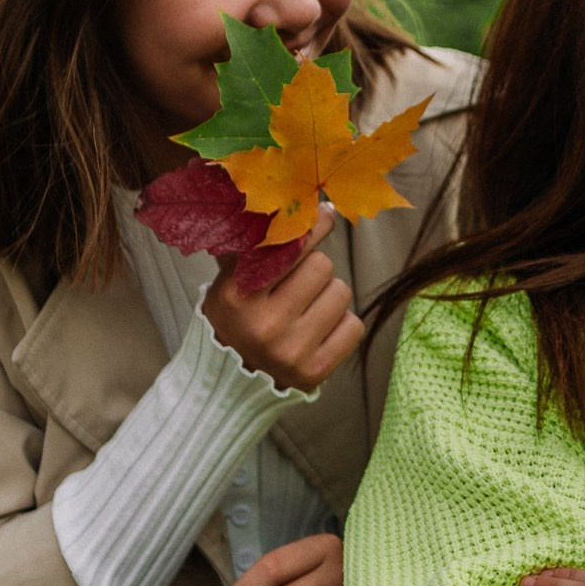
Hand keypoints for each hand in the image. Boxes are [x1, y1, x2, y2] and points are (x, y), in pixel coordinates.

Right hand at [202, 208, 363, 394]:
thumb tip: (305, 205)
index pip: (291, 248)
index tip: (326, 214)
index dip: (313, 227)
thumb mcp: (231, 280)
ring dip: (330, 295)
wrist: (230, 380)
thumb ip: (257, 245)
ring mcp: (291, 351)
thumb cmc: (236, 319)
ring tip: (306, 310)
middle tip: (299, 286)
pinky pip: (353, 325)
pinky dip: (341, 324)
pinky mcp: (315, 371)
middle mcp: (264, 325)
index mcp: (239, 296)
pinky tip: (318, 331)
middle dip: (315, 270)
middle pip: (323, 266)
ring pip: (341, 292)